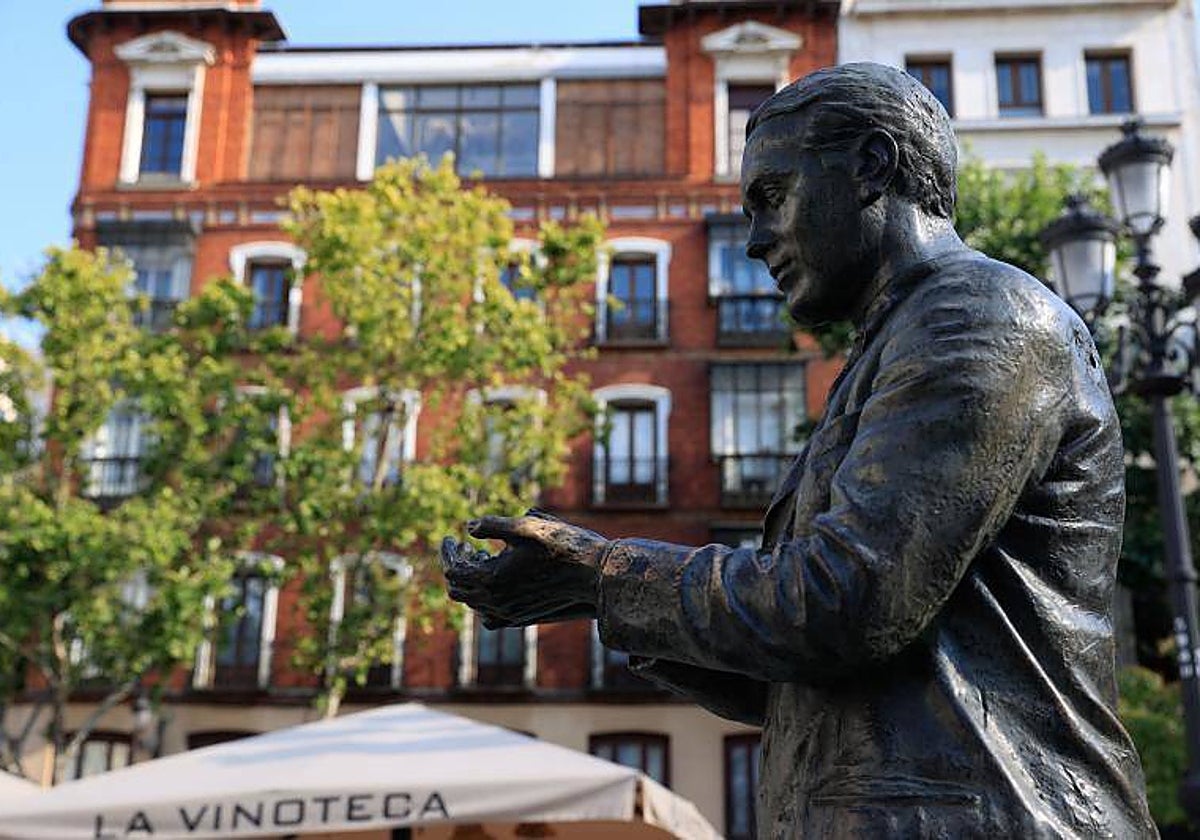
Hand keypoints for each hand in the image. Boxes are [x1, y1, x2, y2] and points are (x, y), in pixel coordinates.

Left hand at [440, 510, 608, 626]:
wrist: (595, 575)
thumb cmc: (563, 546)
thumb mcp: (527, 527)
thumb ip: (493, 525)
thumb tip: (469, 526)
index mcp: (492, 580)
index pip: (453, 570)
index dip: (448, 552)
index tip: (452, 536)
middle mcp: (497, 602)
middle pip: (457, 590)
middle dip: (455, 566)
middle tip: (466, 546)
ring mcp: (510, 614)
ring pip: (473, 604)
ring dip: (470, 581)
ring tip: (482, 557)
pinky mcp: (522, 618)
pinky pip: (490, 616)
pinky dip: (484, 599)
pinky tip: (498, 580)